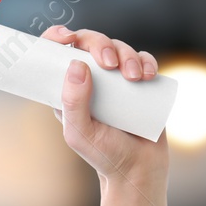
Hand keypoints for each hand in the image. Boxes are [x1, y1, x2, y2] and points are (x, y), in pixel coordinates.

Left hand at [42, 23, 168, 187]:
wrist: (138, 168)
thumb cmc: (103, 154)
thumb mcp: (80, 132)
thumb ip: (73, 102)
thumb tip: (76, 65)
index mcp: (68, 91)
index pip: (57, 56)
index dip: (57, 38)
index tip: (65, 36)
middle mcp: (90, 81)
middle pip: (90, 44)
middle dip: (100, 44)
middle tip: (109, 64)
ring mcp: (115, 81)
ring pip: (118, 48)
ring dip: (127, 55)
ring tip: (135, 78)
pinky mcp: (140, 82)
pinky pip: (142, 60)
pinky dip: (146, 61)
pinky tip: (148, 75)